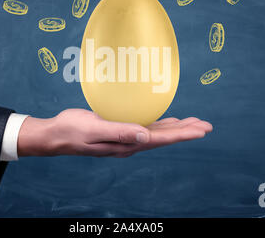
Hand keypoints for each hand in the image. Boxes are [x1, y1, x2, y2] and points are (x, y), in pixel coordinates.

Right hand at [17, 109, 211, 157]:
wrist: (57, 134)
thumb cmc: (73, 130)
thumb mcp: (94, 129)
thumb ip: (119, 132)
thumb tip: (145, 136)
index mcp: (126, 144)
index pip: (160, 139)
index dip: (182, 134)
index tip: (202, 130)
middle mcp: (129, 143)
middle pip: (164, 136)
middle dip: (186, 131)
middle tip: (207, 125)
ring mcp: (125, 137)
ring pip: (157, 132)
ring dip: (176, 128)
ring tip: (194, 122)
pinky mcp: (120, 130)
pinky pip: (146, 127)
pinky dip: (160, 123)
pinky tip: (167, 120)